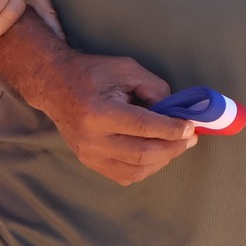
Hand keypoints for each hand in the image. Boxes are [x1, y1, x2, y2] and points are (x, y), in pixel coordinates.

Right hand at [34, 53, 196, 185]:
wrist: (54, 85)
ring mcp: (88, 154)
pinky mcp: (89, 161)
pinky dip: (146, 168)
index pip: (143, 127)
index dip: (171, 129)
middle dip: (173, 147)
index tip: (190, 127)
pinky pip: (125, 176)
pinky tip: (155, 155)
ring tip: (175, 146)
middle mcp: (91, 138)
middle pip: (143, 152)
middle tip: (189, 138)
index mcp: (98, 112)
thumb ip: (154, 88)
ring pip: (136, 169)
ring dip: (163, 160)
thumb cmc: (92, 73)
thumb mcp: (125, 69)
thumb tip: (175, 113)